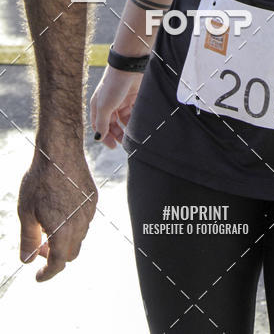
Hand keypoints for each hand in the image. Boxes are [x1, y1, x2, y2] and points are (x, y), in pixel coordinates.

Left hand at [18, 148, 97, 281]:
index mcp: (62, 230)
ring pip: (79, 237)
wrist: (60, 151)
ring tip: (48, 226)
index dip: (47, 274)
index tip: (38, 276)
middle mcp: (80, 224)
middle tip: (40, 248)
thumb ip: (28, 240)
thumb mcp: (26, 212)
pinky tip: (60, 210)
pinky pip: (85, 220)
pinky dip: (73, 224)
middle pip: (71, 253)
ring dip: (65, 239)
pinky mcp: (93, 198)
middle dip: (56, 257)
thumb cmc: (40, 180)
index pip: (58, 264)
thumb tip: (27, 260)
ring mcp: (89, 211)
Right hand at [90, 66, 142, 148]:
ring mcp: (122, 100)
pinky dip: (135, 119)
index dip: (104, 136)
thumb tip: (97, 138)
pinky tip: (138, 125)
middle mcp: (109, 103)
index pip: (99, 125)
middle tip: (124, 143)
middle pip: (112, 123)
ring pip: (124, 118)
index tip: (113, 146)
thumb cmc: (113, 85)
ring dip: (127, 128)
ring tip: (132, 136)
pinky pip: (134, 111)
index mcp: (98, 105)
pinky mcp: (134, 96)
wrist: (129, 66)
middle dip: (117, 134)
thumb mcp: (105, 106)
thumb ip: (102, 123)